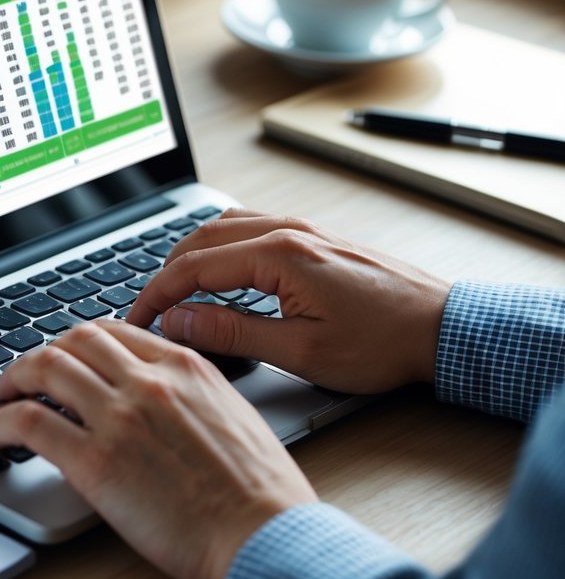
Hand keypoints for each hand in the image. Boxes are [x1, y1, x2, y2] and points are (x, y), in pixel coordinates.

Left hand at [0, 320, 316, 578]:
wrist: (267, 535)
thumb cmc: (260, 492)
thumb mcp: (231, 414)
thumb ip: (191, 393)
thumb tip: (160, 397)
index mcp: (184, 366)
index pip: (113, 331)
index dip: (78, 342)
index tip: (66, 356)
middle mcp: (148, 381)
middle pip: (73, 341)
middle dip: (41, 353)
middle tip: (26, 374)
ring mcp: (119, 417)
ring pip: (44, 370)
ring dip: (13, 380)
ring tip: (3, 398)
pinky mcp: (95, 461)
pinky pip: (30, 424)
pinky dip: (1, 423)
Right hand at [127, 208, 451, 393]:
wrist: (443, 328)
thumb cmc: (382, 344)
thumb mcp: (300, 352)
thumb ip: (232, 333)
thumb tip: (179, 321)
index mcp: (278, 255)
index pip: (192, 268)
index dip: (155, 296)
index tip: (136, 321)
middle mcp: (286, 231)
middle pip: (199, 239)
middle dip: (163, 274)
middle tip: (147, 310)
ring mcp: (300, 228)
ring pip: (221, 226)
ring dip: (189, 255)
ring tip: (172, 291)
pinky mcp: (312, 236)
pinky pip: (247, 226)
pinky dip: (218, 246)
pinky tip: (216, 270)